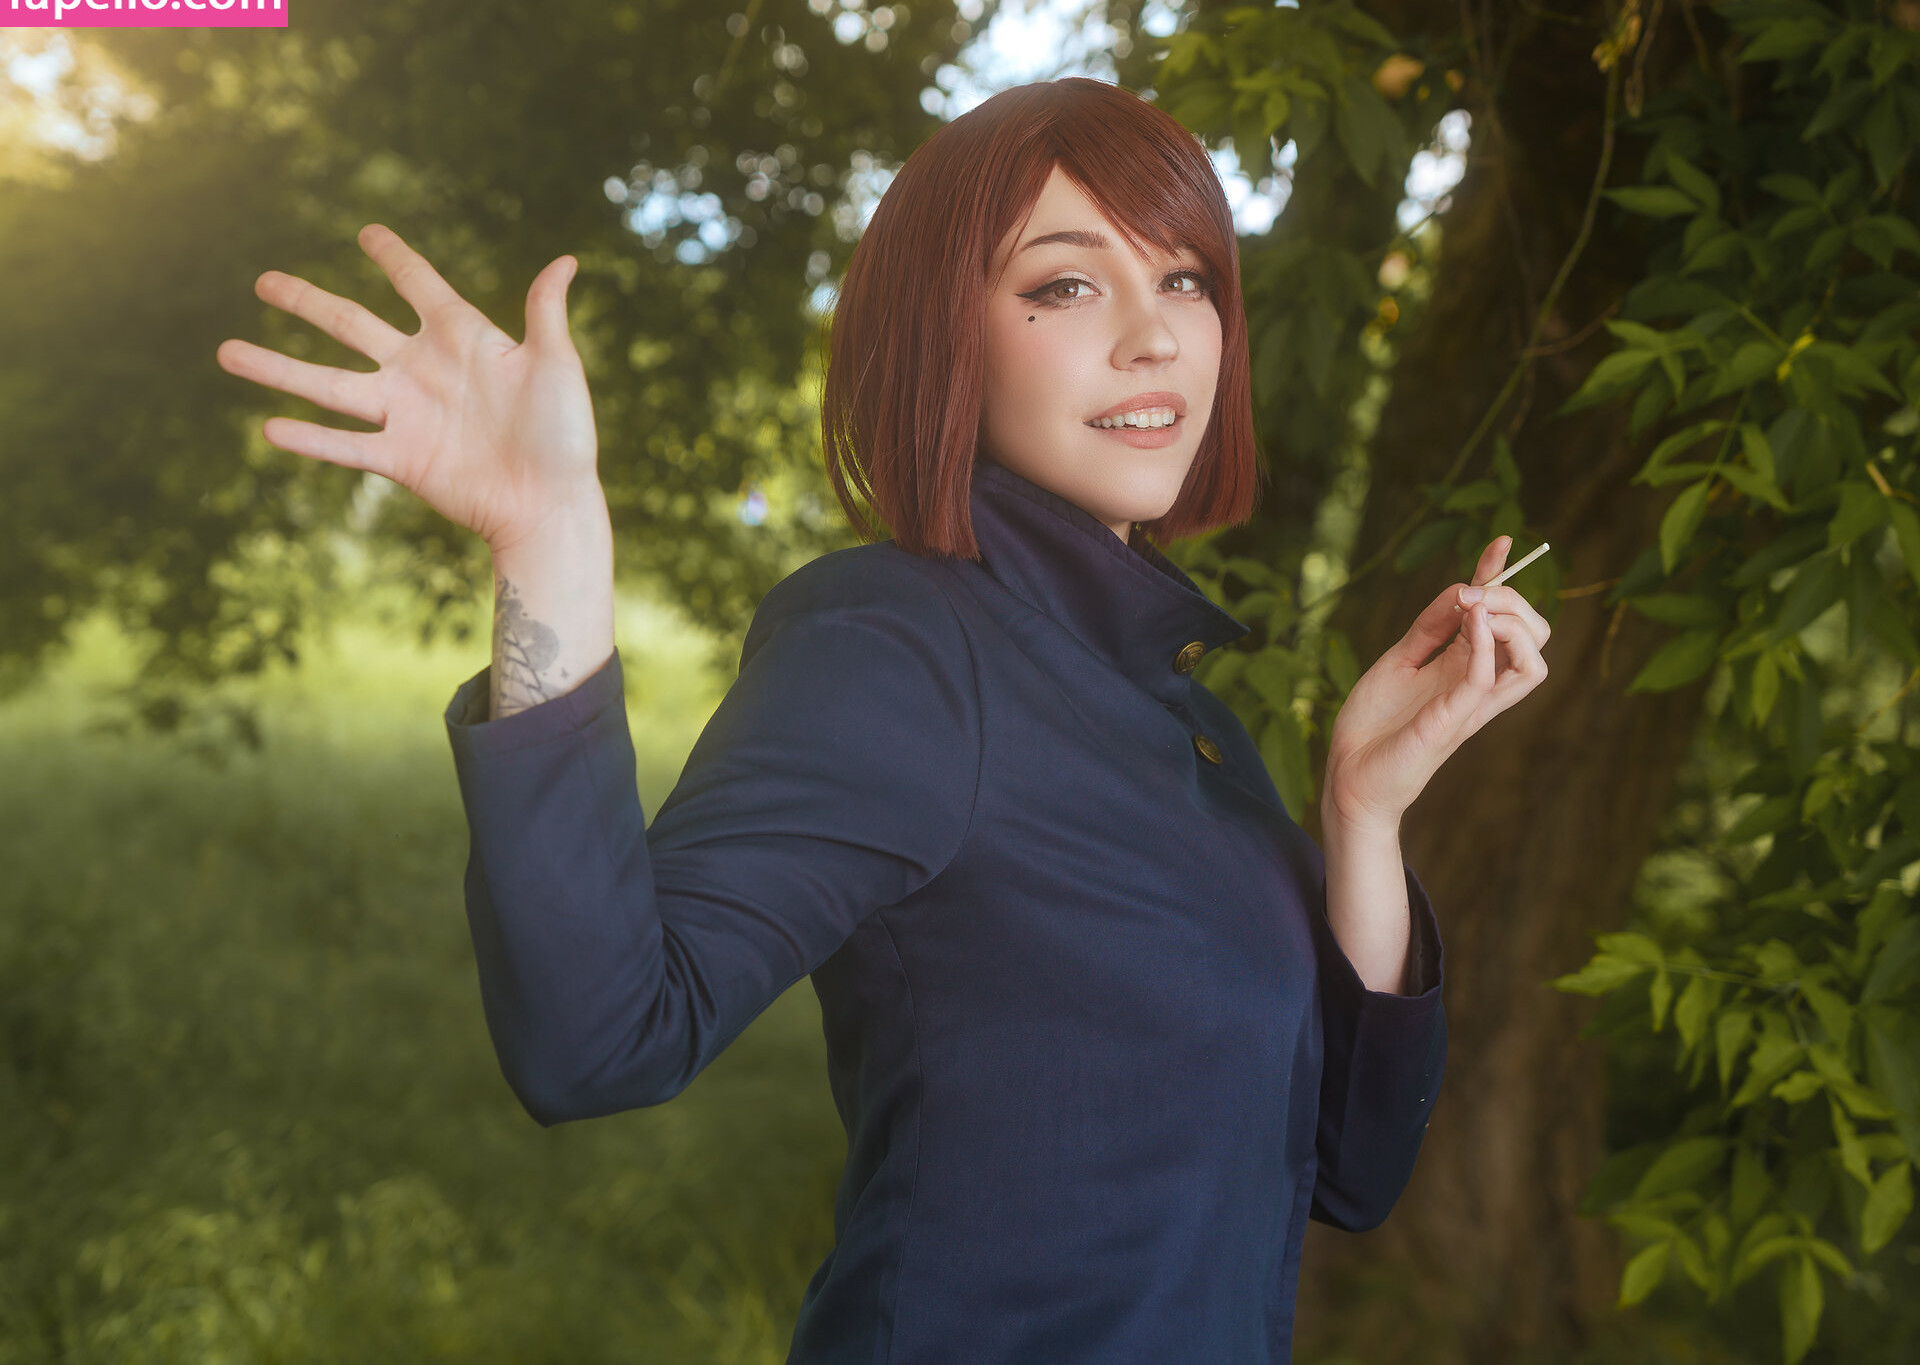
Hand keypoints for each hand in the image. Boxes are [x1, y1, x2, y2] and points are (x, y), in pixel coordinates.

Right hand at [215, 224, 599, 552]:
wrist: (551, 504)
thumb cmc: (565, 435)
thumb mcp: (557, 366)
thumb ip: (545, 313)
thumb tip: (567, 261)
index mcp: (463, 338)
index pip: (420, 285)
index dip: (396, 258)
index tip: (368, 232)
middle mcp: (424, 370)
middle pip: (351, 326)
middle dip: (306, 303)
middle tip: (263, 280)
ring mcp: (407, 415)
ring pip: (328, 384)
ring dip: (277, 369)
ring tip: (226, 351)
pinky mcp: (401, 459)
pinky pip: (345, 445)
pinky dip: (309, 439)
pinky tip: (269, 427)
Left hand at [1323, 535, 1551, 829]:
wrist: (1347, 776)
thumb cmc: (1373, 726)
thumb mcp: (1400, 660)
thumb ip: (1430, 627)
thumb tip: (1460, 588)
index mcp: (1466, 669)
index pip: (1505, 619)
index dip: (1504, 578)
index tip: (1502, 541)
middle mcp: (1479, 686)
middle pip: (1535, 637)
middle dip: (1513, 599)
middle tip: (1471, 591)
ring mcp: (1471, 704)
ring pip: (1533, 661)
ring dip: (1513, 623)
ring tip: (1476, 608)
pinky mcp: (1455, 719)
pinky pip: (1490, 678)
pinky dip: (1489, 644)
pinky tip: (1472, 621)